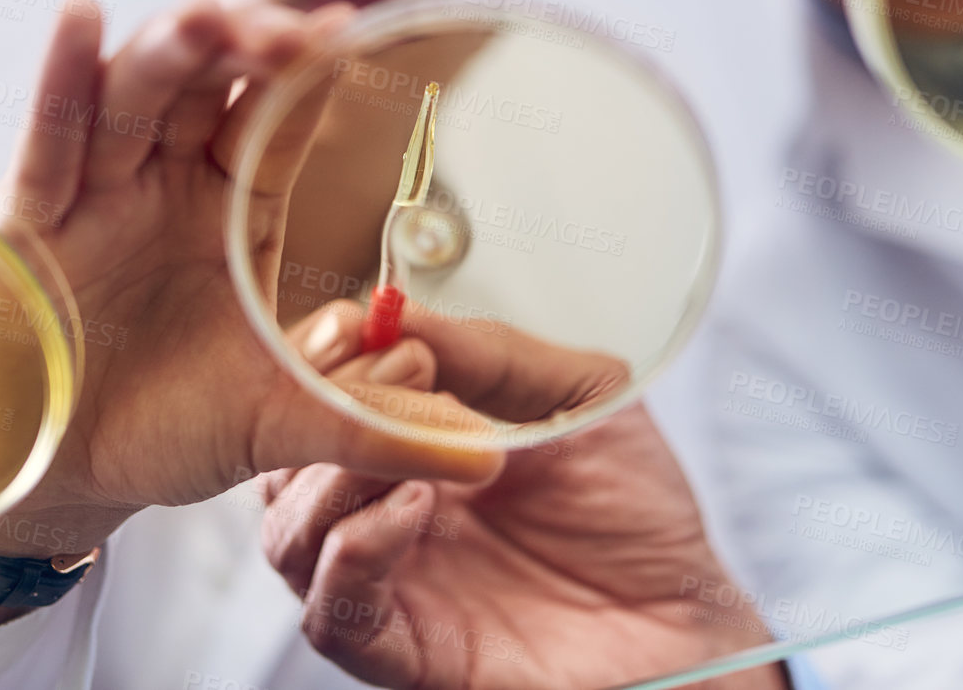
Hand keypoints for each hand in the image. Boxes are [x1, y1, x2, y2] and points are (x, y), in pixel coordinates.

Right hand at [0, 0, 502, 623]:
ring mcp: (96, 192)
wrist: (59, 478)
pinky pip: (47, 138)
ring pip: (132, 96)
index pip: (274, 120)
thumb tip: (490, 461)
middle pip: (207, 86)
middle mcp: (167, 181)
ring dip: (167, 51)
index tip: (349, 31)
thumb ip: (376, 430)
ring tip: (205, 18)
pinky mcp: (28, 218)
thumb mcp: (280, 425)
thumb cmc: (165, 429)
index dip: (306, 75)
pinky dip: (59, 76)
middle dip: (245, 47)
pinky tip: (79, 17)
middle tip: (289, 29)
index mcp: (232, 206)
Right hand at [263, 349, 785, 687]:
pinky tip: (416, 506)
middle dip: (320, 408)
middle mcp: (381, 513)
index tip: (359, 322)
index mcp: (408, 448)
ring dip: (334, 476)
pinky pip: (332, 611)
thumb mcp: (578, 396)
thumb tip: (400, 310)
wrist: (681, 617)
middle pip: (281, 462)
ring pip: (288, 533)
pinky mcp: (404, 652)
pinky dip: (357, 550)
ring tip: (416, 447)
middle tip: (391, 372)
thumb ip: (490, 354)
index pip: (317, 399)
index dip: (320, 358)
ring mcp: (387, 583)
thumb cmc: (631, 511)